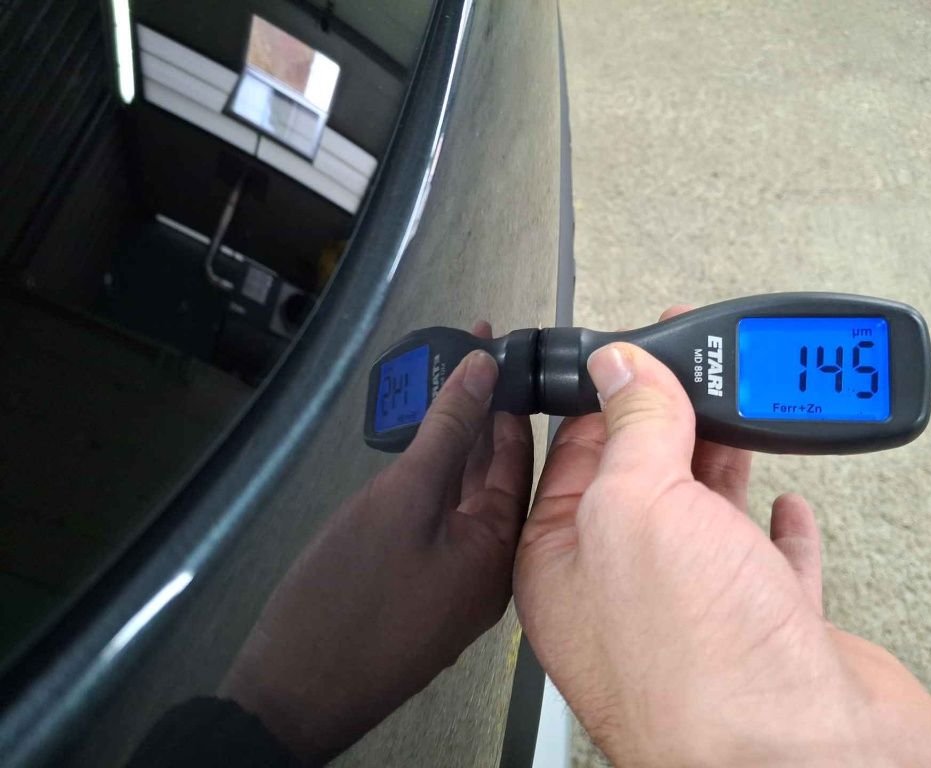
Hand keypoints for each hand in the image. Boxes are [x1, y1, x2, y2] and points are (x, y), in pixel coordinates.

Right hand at [222, 322, 532, 764]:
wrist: (292, 689)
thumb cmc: (347, 598)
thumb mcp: (401, 498)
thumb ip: (446, 431)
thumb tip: (483, 371)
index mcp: (501, 547)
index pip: (517, 455)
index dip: (504, 397)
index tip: (496, 349)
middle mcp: (488, 565)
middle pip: (491, 472)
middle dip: (477, 414)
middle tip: (463, 357)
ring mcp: (454, 580)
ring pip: (461, 495)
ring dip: (450, 444)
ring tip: (436, 388)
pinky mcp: (420, 588)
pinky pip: (437, 521)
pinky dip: (429, 481)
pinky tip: (415, 448)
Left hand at [514, 307, 930, 766]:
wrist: (801, 761)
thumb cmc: (696, 661)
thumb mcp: (639, 507)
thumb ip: (632, 430)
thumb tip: (621, 368)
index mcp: (564, 565)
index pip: (571, 459)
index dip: (602, 397)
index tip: (634, 352)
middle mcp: (624, 593)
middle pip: (639, 483)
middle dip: (663, 419)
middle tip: (691, 363)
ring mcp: (698, 615)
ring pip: (701, 519)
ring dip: (716, 463)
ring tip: (734, 411)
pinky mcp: (767, 634)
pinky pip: (764, 567)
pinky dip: (774, 530)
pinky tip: (783, 503)